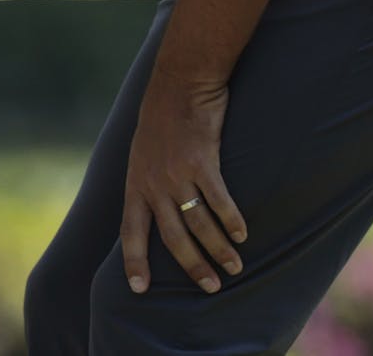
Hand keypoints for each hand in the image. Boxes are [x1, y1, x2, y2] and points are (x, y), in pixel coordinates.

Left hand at [120, 74, 246, 294]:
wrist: (180, 82)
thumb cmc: (162, 117)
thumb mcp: (142, 153)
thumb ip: (147, 182)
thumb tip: (154, 208)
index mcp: (135, 184)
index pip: (130, 232)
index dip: (133, 261)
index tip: (138, 289)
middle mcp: (153, 184)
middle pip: (173, 238)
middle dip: (193, 267)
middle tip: (210, 287)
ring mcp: (177, 174)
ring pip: (199, 225)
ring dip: (219, 250)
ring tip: (234, 267)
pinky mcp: (203, 162)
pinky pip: (219, 200)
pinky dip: (231, 221)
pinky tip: (242, 235)